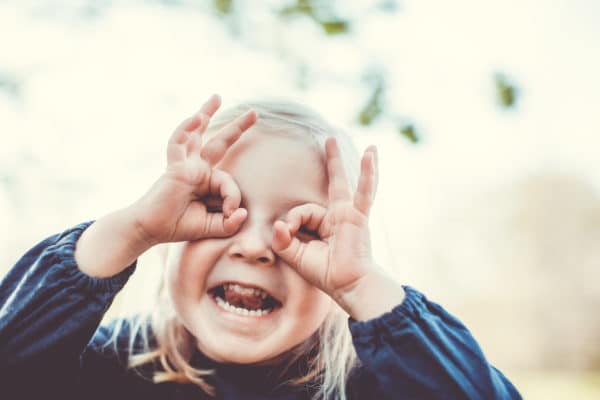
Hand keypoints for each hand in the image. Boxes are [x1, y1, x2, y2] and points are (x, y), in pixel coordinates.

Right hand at [131, 94, 255, 244]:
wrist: (152, 230)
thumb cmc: (179, 226)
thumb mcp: (213, 226)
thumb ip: (230, 223)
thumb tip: (243, 213)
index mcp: (207, 181)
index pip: (230, 181)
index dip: (234, 198)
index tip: (232, 214)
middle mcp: (197, 169)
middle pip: (219, 142)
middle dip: (237, 127)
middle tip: (254, 113)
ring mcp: (185, 165)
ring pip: (196, 133)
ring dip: (206, 113)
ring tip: (217, 97)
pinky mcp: (173, 166)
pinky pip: (179, 142)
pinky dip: (187, 128)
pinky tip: (198, 116)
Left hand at [272, 137, 378, 306]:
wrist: (348, 285)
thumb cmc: (325, 273)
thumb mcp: (296, 256)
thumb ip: (282, 240)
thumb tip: (277, 224)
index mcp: (323, 224)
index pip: (300, 211)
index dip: (291, 221)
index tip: (286, 233)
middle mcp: (337, 215)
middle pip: (331, 183)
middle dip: (331, 160)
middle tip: (328, 140)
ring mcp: (349, 213)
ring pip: (343, 182)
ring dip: (340, 160)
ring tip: (339, 138)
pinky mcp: (359, 216)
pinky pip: (364, 191)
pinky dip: (368, 173)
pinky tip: (371, 154)